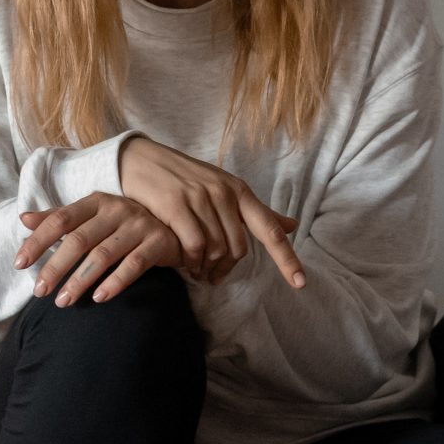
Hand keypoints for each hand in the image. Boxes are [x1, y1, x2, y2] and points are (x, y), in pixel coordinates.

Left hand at [11, 194, 181, 305]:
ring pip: (103, 255)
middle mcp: (117, 209)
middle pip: (79, 240)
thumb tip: (24, 219)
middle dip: (55, 267)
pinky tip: (99, 298)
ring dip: (80, 280)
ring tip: (63, 301)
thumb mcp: (93, 217)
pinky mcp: (158, 243)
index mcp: (97, 201)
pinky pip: (134, 265)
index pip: (61, 220)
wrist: (177, 227)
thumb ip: (60, 219)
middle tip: (38, 291)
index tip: (20, 263)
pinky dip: (115, 282)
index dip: (38, 241)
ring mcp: (139, 225)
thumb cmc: (126, 225)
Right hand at [119, 136, 306, 288]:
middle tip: (212, 277)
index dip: (287, 258)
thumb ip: (258, 212)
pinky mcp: (176, 205)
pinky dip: (190, 260)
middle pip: (238, 248)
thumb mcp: (226, 190)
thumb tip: (293, 225)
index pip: (270, 230)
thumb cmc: (188, 179)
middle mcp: (224, 193)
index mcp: (241, 191)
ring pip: (215, 249)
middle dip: (226, 268)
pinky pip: (193, 246)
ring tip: (196, 270)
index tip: (300, 283)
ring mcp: (200, 197)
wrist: (142, 160)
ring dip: (206, 267)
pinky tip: (184, 262)